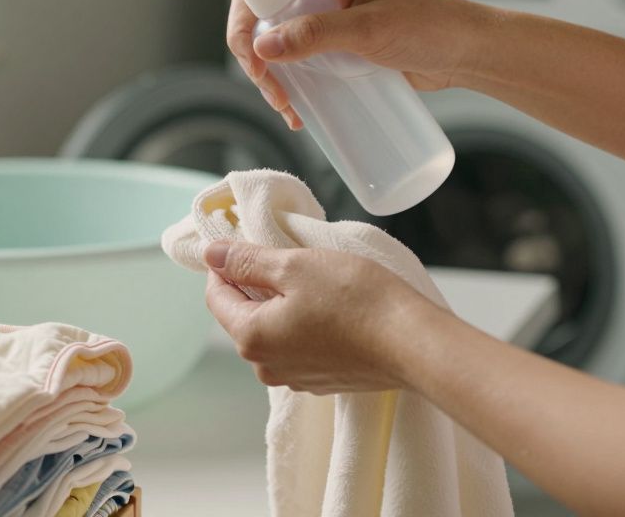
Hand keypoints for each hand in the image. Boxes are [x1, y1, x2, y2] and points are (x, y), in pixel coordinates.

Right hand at [188, 0, 493, 128]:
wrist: (463, 53)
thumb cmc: (429, 27)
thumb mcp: (371, 30)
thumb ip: (317, 36)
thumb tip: (263, 48)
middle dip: (247, 40)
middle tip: (266, 81)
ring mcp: (321, 10)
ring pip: (267, 31)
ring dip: (264, 70)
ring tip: (286, 105)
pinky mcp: (329, 39)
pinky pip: (290, 54)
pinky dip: (284, 82)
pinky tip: (297, 111)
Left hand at [202, 239, 435, 393]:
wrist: (413, 344)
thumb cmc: (356, 300)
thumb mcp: (294, 266)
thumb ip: (247, 260)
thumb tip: (211, 254)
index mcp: (251, 338)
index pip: (216, 296)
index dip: (225, 264)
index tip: (244, 242)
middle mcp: (266, 366)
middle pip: (242, 315)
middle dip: (255, 284)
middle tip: (284, 256)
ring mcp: (295, 378)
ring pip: (271, 331)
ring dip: (281, 304)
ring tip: (312, 281)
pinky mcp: (322, 381)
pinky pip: (297, 346)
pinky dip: (303, 324)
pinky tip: (330, 307)